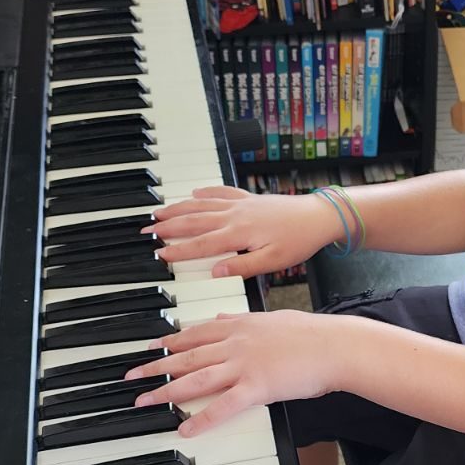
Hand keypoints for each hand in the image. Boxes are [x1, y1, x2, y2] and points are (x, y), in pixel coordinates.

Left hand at [126, 310, 339, 434]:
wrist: (335, 345)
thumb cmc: (311, 334)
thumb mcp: (273, 318)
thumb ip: (244, 320)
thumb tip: (223, 319)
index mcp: (242, 326)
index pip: (197, 332)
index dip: (171, 340)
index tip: (152, 346)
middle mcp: (237, 343)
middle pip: (188, 356)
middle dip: (156, 366)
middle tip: (133, 376)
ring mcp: (245, 365)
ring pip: (197, 378)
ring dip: (166, 390)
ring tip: (144, 400)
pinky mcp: (257, 387)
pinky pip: (223, 406)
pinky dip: (202, 418)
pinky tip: (185, 428)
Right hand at [145, 187, 343, 277]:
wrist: (319, 216)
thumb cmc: (299, 240)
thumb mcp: (272, 261)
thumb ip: (242, 267)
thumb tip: (215, 272)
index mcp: (238, 233)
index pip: (201, 244)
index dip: (177, 250)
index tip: (158, 254)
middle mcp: (235, 215)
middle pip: (194, 221)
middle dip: (167, 226)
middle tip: (146, 230)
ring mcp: (241, 204)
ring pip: (202, 205)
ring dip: (179, 208)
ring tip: (158, 212)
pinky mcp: (249, 199)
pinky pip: (221, 193)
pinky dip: (205, 193)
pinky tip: (194, 192)